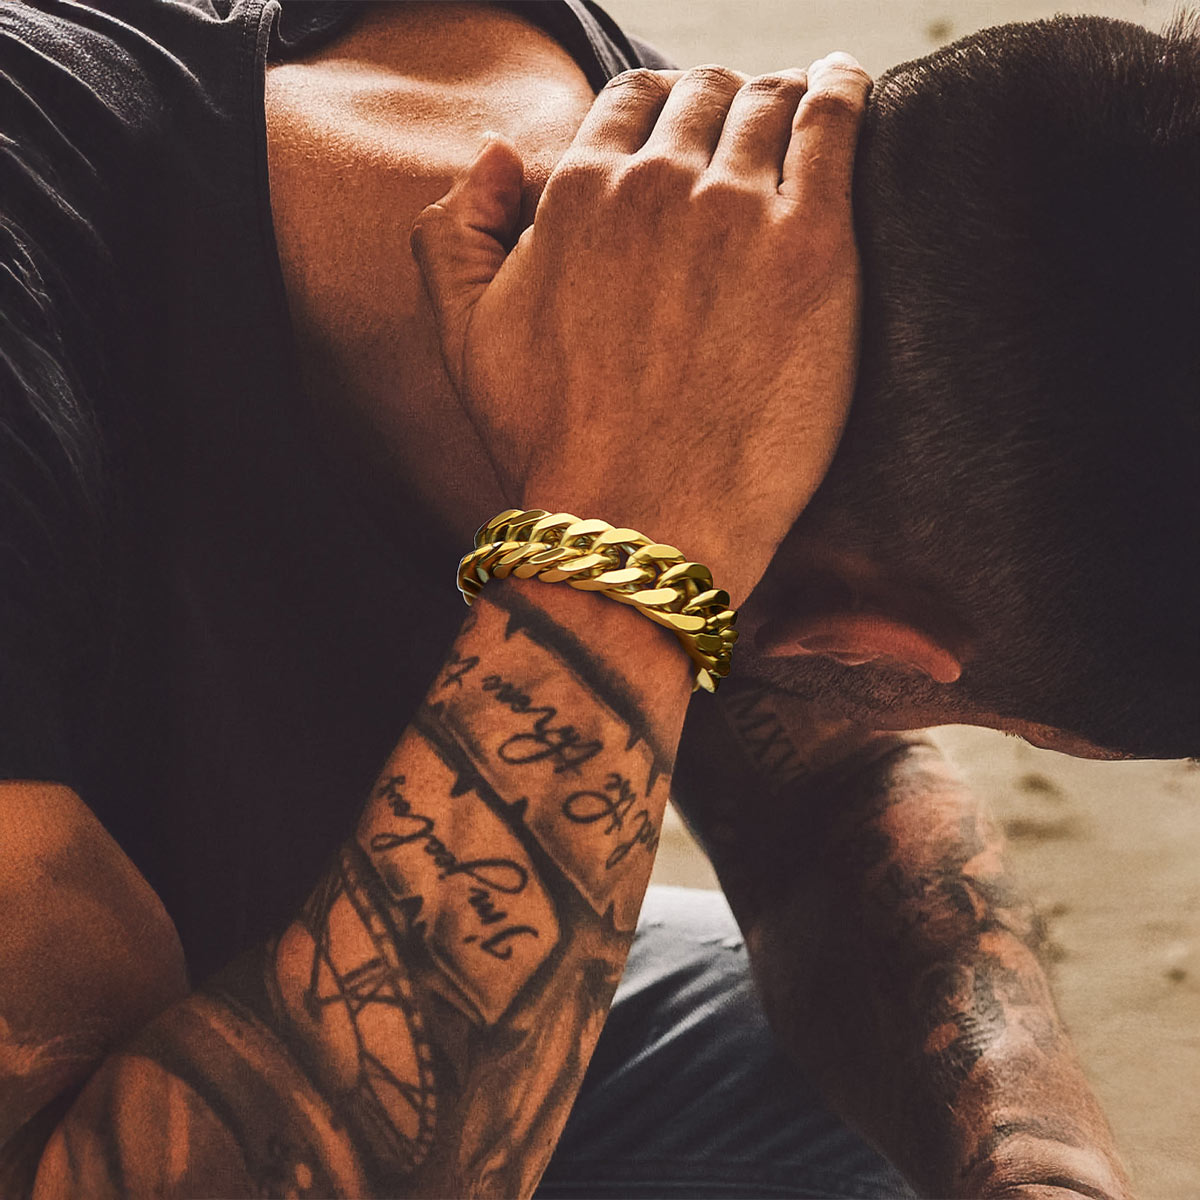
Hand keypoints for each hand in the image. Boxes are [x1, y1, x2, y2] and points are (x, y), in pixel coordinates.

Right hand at [411, 57, 871, 603]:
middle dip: (722, 106)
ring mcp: (735, 210)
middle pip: (704, 95)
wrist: (638, 524)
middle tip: (747, 137)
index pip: (632, 100)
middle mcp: (654, 184)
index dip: (662, 109)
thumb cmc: (552, 447)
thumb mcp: (464, 339)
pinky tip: (846, 88)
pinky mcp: (812, 246)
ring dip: (783, 98)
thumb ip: (453, 232)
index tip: (689, 135)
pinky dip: (842, 91)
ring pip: (769, 101)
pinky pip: (836, 122)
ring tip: (803, 114)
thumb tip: (498, 151)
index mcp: (576, 192)